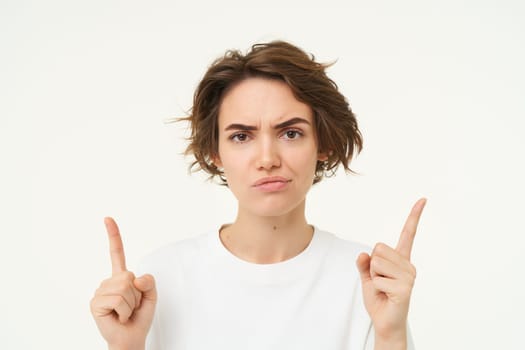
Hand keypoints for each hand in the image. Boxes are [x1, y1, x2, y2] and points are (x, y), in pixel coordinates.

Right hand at [90, 217, 156, 349]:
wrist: (131, 337)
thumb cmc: (139, 317)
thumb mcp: (152, 296)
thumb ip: (149, 282)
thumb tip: (134, 277)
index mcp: (121, 277)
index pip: (117, 252)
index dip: (113, 235)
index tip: (107, 218)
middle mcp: (108, 281)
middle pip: (129, 275)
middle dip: (137, 294)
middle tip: (131, 307)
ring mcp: (100, 291)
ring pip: (124, 288)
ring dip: (131, 304)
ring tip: (125, 313)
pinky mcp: (95, 303)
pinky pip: (118, 299)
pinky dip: (124, 311)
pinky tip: (118, 317)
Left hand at [356, 198, 426, 345]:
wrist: (385, 322)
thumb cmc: (379, 298)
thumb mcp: (366, 277)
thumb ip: (364, 263)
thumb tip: (364, 253)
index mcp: (401, 259)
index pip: (407, 234)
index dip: (414, 216)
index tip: (423, 199)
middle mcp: (408, 265)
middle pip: (378, 248)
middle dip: (372, 265)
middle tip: (380, 281)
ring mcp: (409, 276)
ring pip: (376, 262)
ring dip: (373, 277)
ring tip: (383, 288)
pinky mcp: (405, 288)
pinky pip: (378, 279)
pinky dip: (376, 288)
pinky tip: (386, 296)